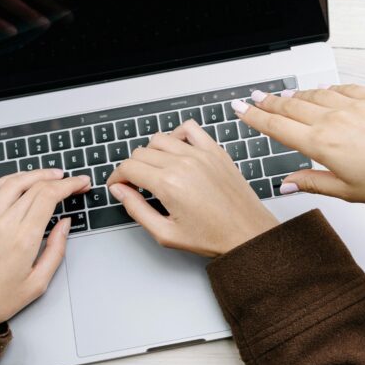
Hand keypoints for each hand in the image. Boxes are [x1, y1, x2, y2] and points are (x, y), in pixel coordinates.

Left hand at [0, 169, 90, 329]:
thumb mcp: (38, 283)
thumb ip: (56, 250)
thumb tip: (65, 225)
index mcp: (24, 239)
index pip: (50, 196)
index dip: (70, 184)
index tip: (81, 183)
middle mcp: (4, 223)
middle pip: (36, 186)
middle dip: (59, 180)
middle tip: (71, 181)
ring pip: (13, 182)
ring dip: (35, 174)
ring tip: (49, 175)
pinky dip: (7, 179)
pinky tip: (18, 180)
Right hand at [105, 120, 277, 256]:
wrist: (248, 233)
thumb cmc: (213, 236)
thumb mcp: (166, 233)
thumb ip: (137, 210)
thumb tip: (119, 191)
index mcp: (169, 184)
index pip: (129, 167)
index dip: (117, 177)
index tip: (118, 185)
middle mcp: (184, 163)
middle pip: (141, 152)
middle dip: (132, 168)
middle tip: (135, 184)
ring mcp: (201, 154)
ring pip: (160, 138)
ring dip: (151, 152)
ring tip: (155, 171)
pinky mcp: (215, 151)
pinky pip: (189, 128)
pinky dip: (177, 135)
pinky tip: (176, 151)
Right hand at [234, 85, 364, 251]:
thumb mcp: (347, 192)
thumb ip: (312, 182)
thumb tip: (286, 183)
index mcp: (323, 145)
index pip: (277, 127)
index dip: (254, 117)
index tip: (240, 110)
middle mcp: (334, 120)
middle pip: (290, 106)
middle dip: (268, 102)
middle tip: (254, 99)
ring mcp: (354, 106)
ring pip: (314, 95)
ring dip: (294, 96)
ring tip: (281, 97)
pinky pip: (341, 89)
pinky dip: (325, 91)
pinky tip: (321, 93)